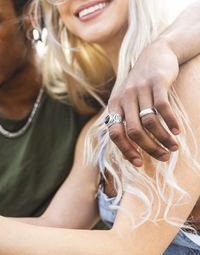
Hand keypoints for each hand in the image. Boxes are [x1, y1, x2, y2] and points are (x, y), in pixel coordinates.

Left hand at [107, 39, 179, 166]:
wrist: (155, 54)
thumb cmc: (141, 85)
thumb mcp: (128, 101)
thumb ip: (127, 122)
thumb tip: (131, 150)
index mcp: (115, 105)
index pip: (115, 133)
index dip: (126, 150)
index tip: (139, 163)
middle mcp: (124, 97)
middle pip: (133, 131)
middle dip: (148, 148)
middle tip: (163, 157)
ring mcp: (140, 89)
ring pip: (148, 122)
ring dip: (162, 138)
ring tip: (173, 147)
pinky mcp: (156, 82)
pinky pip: (162, 107)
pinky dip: (170, 122)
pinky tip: (177, 131)